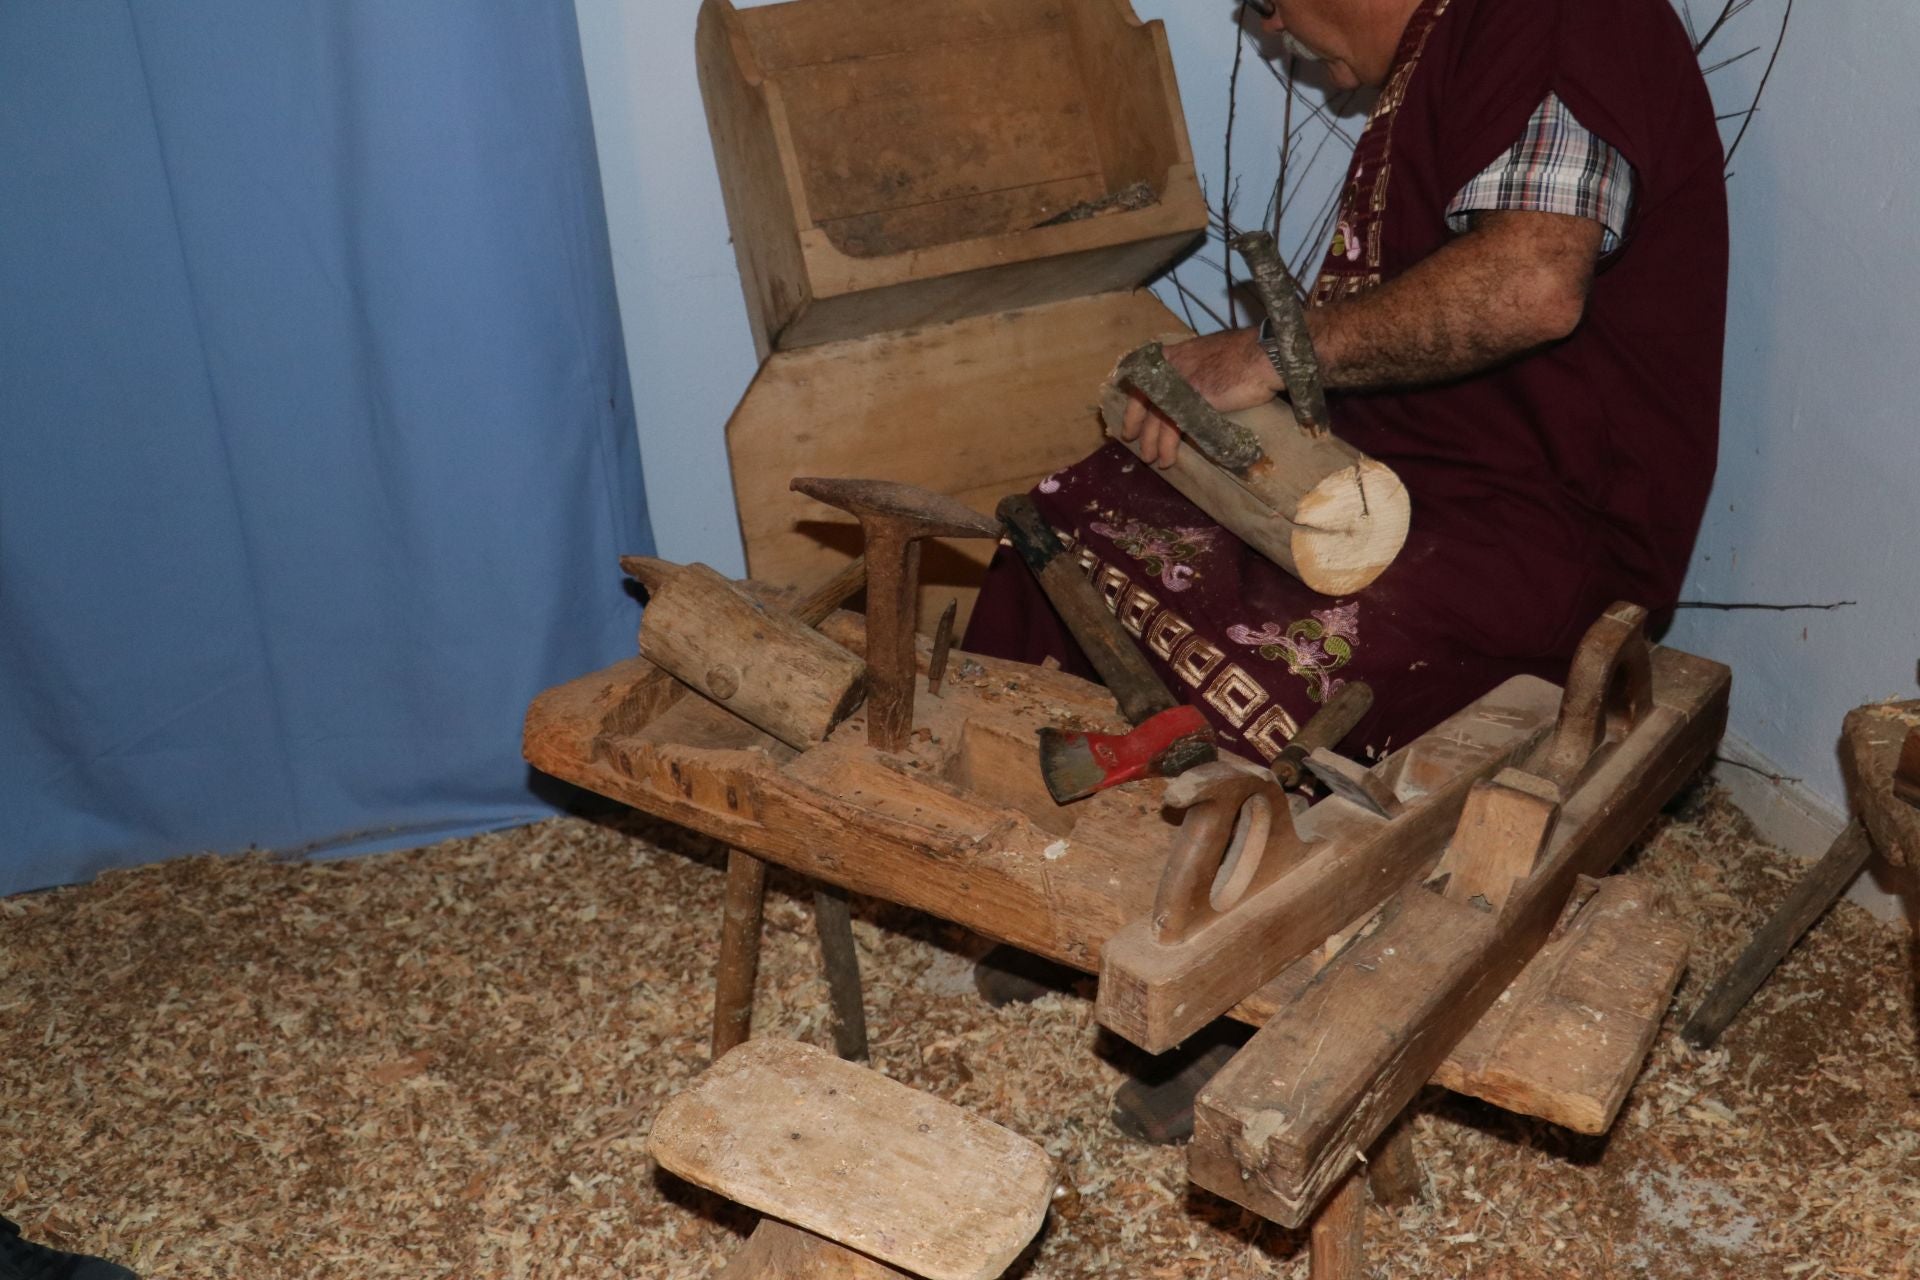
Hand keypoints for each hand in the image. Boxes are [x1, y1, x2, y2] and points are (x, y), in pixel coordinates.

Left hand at [1118, 328, 1283, 467]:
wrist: (1263, 354)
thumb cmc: (1247, 353)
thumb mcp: (1210, 355)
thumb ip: (1196, 368)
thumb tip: (1196, 386)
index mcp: (1174, 354)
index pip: (1144, 379)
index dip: (1135, 400)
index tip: (1132, 414)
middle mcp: (1170, 368)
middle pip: (1144, 401)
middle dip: (1137, 424)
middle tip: (1133, 440)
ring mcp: (1178, 385)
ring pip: (1156, 418)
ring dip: (1152, 443)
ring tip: (1151, 459)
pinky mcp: (1190, 403)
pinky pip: (1172, 429)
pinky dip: (1168, 447)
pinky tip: (1168, 460)